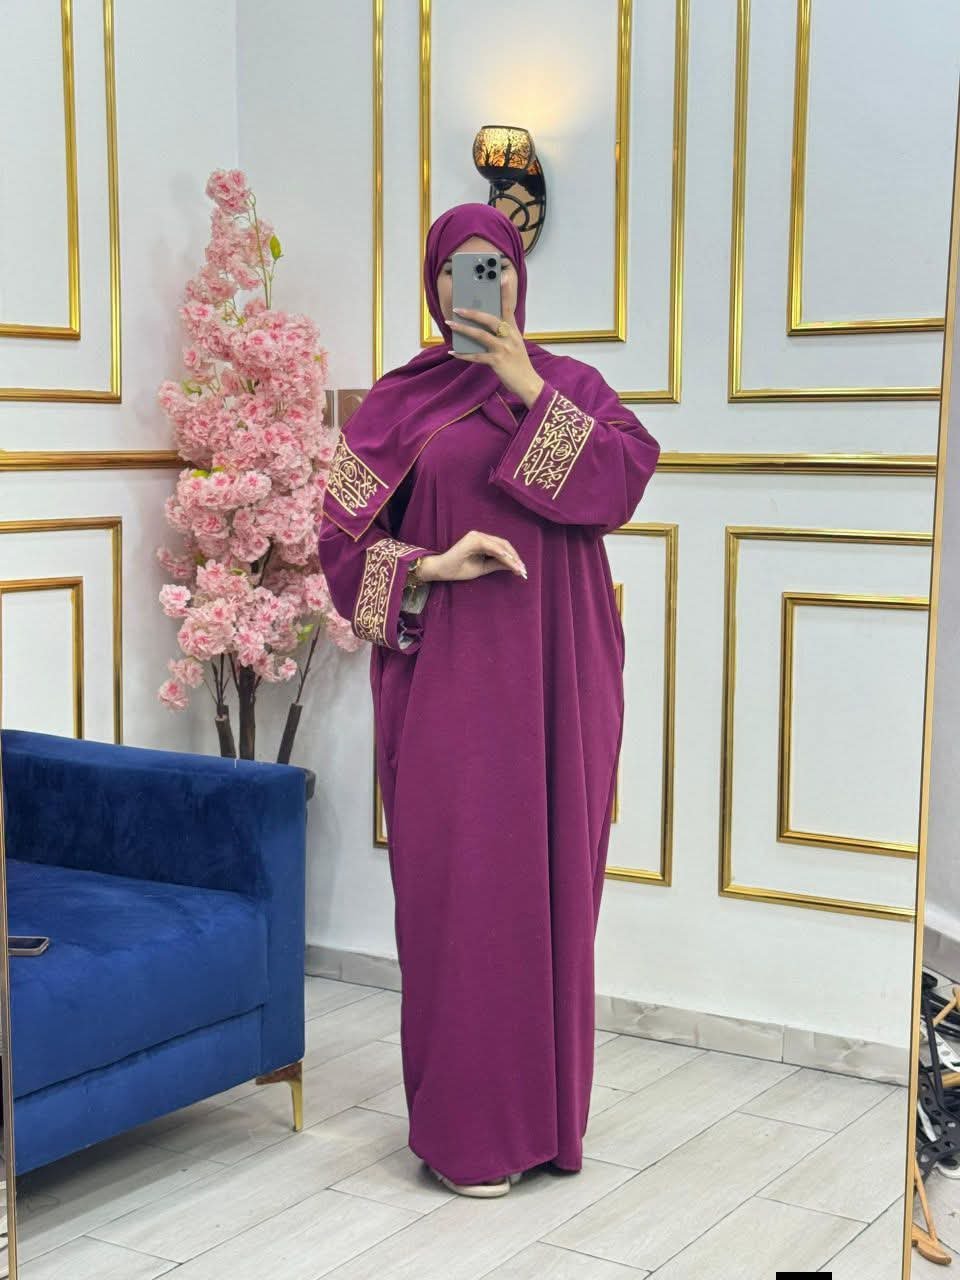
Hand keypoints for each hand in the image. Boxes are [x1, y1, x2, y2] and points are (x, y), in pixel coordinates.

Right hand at [420, 531, 526, 582]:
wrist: (441, 571)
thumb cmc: (458, 569)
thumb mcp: (483, 568)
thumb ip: (497, 564)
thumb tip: (514, 565)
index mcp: (482, 542)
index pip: (503, 548)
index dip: (513, 558)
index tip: (522, 571)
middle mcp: (480, 536)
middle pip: (504, 545)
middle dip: (515, 558)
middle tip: (523, 571)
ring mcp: (476, 536)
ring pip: (499, 545)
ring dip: (510, 557)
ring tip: (518, 568)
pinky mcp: (472, 540)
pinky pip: (490, 546)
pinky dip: (500, 552)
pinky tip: (508, 560)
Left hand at [447, 278, 544, 407]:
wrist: (528, 383)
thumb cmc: (518, 364)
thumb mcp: (514, 345)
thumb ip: (502, 334)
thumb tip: (481, 328)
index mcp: (513, 330)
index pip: (509, 307)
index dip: (505, 293)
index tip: (501, 278)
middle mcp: (509, 336)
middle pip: (489, 319)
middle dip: (472, 313)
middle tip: (458, 308)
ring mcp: (503, 348)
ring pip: (480, 335)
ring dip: (463, 329)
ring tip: (450, 324)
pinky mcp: (497, 361)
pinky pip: (476, 356)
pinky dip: (463, 354)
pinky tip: (453, 352)